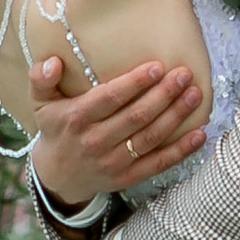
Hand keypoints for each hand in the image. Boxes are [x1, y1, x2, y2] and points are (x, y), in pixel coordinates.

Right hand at [28, 53, 207, 208]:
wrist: (57, 176)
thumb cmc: (55, 129)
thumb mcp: (40, 102)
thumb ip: (41, 78)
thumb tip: (53, 62)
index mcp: (76, 119)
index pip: (109, 98)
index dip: (134, 83)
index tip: (157, 66)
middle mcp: (95, 141)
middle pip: (136, 117)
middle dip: (163, 94)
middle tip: (185, 74)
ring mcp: (113, 162)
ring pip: (150, 137)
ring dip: (176, 116)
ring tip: (195, 95)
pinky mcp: (128, 177)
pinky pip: (158, 164)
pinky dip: (181, 151)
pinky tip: (200, 134)